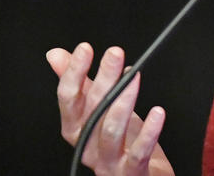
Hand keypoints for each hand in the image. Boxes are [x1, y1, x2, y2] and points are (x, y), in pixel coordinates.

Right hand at [47, 43, 174, 175]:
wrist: (141, 174)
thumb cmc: (122, 140)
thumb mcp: (99, 108)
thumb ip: (79, 82)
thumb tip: (56, 54)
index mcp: (77, 128)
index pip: (68, 99)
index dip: (73, 73)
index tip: (85, 49)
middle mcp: (87, 146)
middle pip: (91, 111)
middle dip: (102, 80)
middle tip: (115, 54)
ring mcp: (108, 162)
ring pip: (110, 131)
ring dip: (123, 101)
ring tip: (134, 76)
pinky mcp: (131, 172)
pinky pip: (138, 152)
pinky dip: (148, 132)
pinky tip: (158, 112)